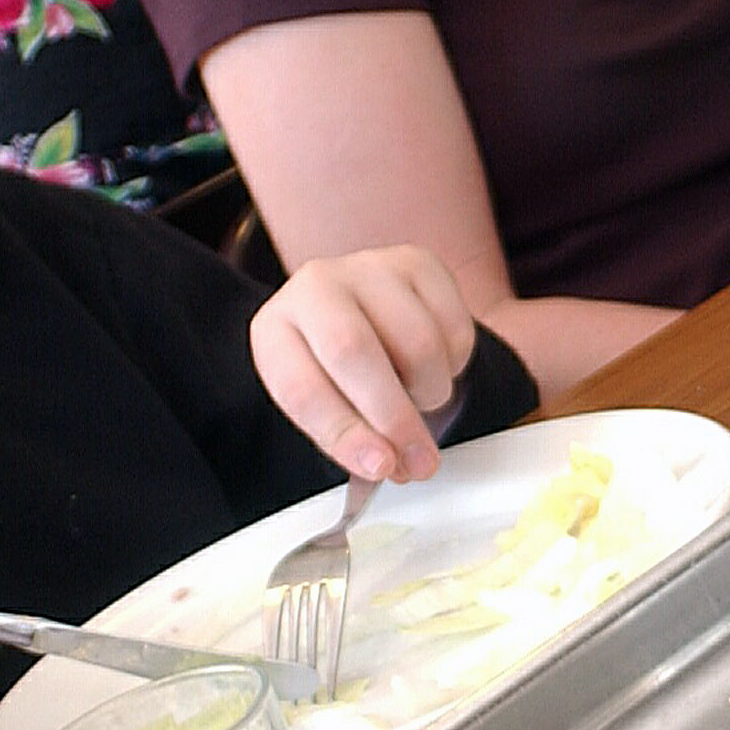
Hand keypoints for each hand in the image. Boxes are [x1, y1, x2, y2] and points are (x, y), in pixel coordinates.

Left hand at [248, 244, 478, 481]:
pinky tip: (432, 365)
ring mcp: (369, 267)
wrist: (364, 314)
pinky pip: (454, 327)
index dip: (344, 434)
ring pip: (417, 343)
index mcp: (275, 330)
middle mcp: (315, 286)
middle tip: (419, 461)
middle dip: (394, 417)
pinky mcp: (419, 263)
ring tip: (418, 400)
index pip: (302, 388)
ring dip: (429, 392)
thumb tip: (390, 462)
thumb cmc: (338, 369)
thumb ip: (351, 437)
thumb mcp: (327, 405)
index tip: (380, 466)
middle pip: (354, 352)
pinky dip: (454, 364)